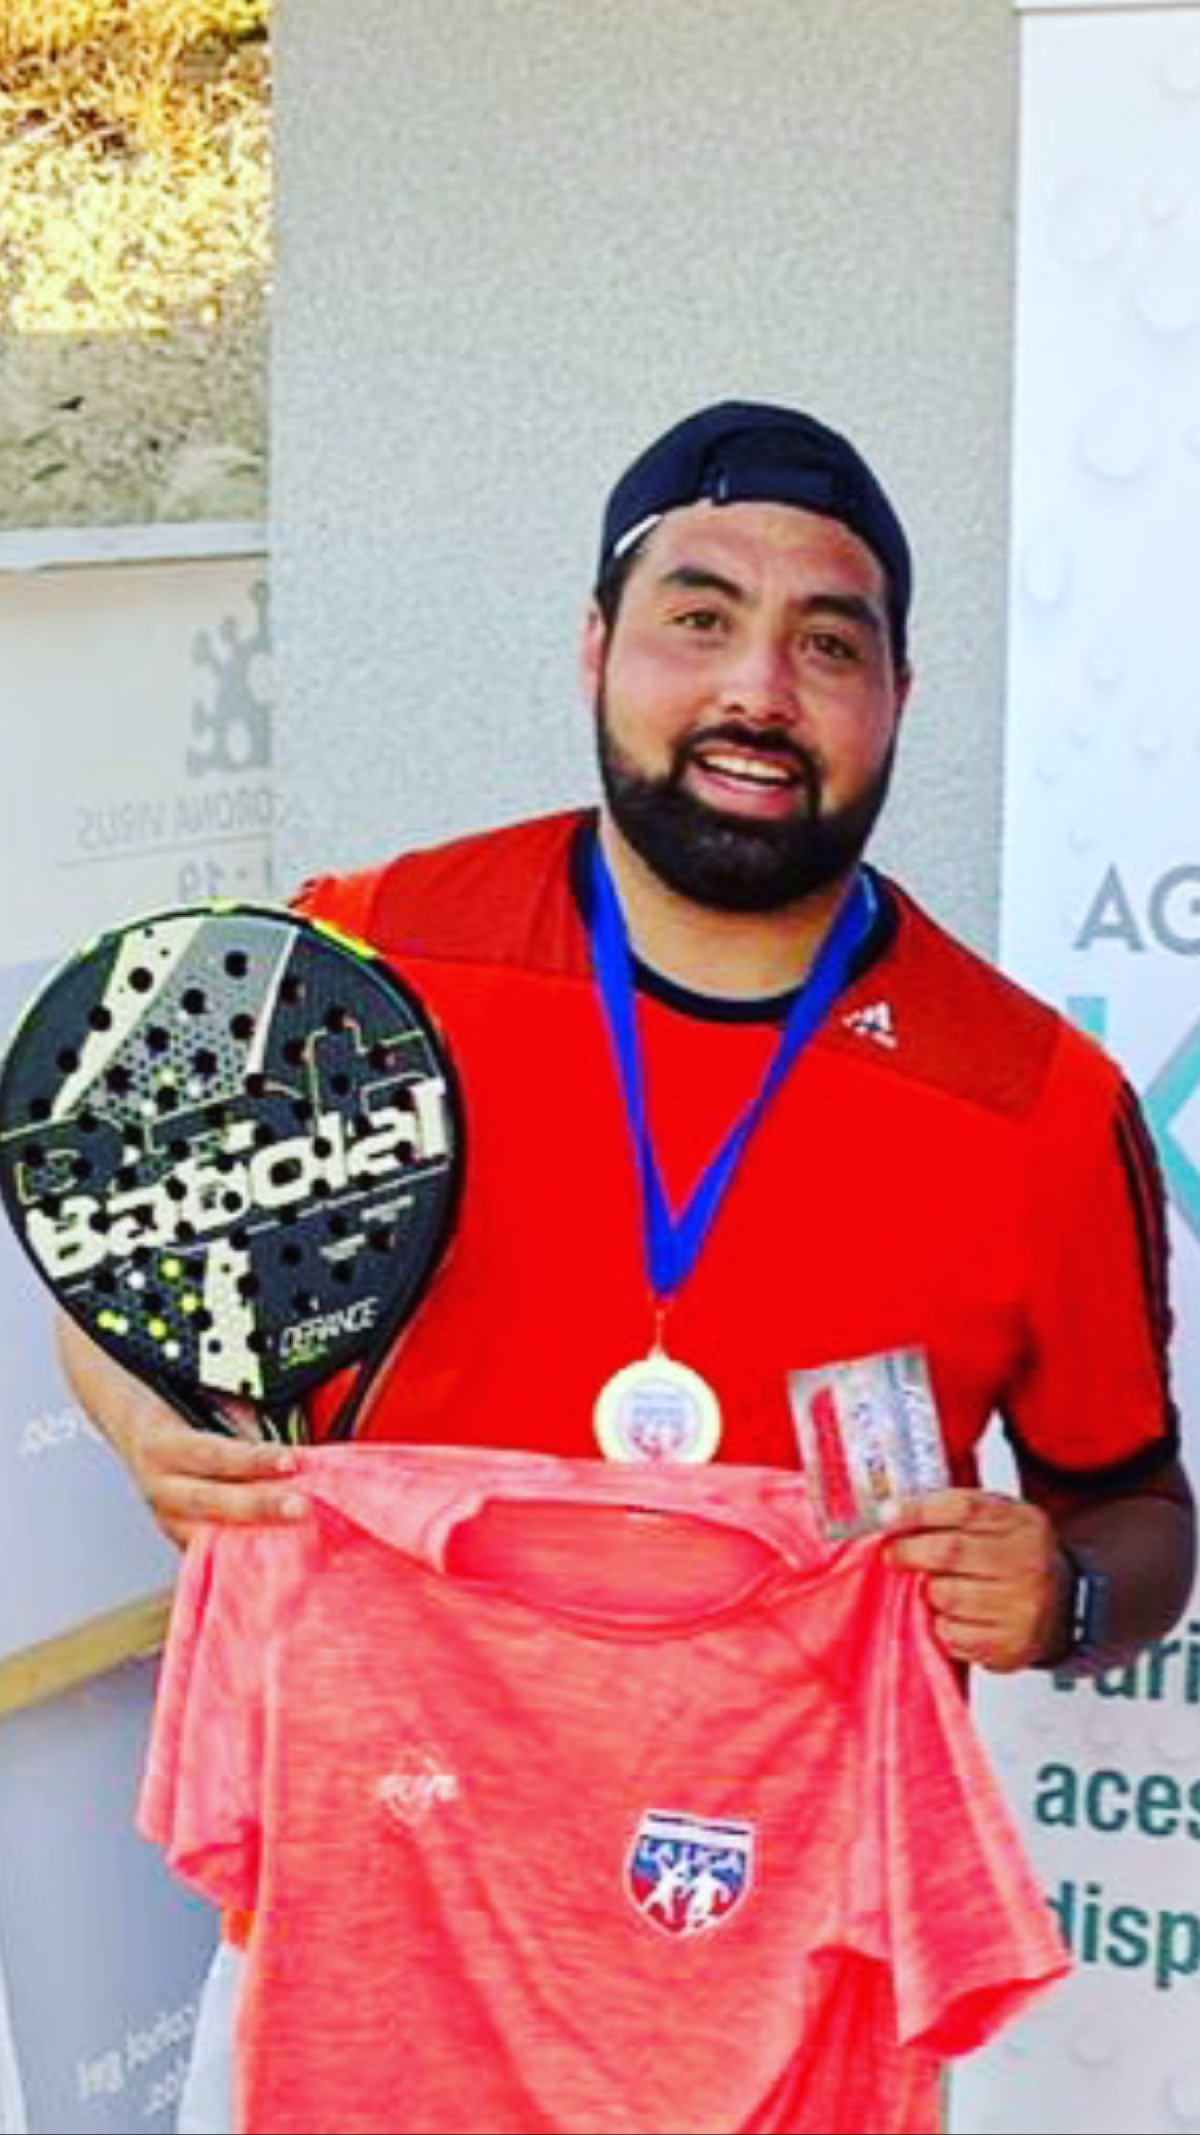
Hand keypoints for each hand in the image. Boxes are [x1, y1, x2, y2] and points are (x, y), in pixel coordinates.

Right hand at [57, 1314, 310, 1548]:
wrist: (133, 1427)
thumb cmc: (176, 1407)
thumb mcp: (202, 1402)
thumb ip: (239, 1426)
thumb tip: (286, 1449)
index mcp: (159, 1444)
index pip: (211, 1453)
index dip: (252, 1459)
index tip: (292, 1460)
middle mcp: (157, 1485)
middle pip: (209, 1500)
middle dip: (258, 1506)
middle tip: (301, 1507)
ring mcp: (163, 1515)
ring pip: (205, 1533)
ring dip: (252, 1533)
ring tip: (292, 1533)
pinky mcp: (175, 1535)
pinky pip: (205, 1549)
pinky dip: (236, 1552)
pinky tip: (270, 1552)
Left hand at [882, 1488, 1065, 1672]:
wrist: (1062, 1608)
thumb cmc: (1015, 1557)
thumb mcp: (1000, 1519)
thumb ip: (955, 1510)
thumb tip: (893, 1512)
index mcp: (1023, 1524)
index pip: (964, 1508)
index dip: (918, 1510)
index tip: (888, 1515)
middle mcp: (1028, 1564)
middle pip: (950, 1553)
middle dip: (909, 1552)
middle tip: (893, 1553)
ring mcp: (1022, 1608)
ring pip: (945, 1596)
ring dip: (930, 1592)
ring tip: (941, 1587)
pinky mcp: (1010, 1646)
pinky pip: (952, 1634)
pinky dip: (943, 1625)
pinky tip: (959, 1616)